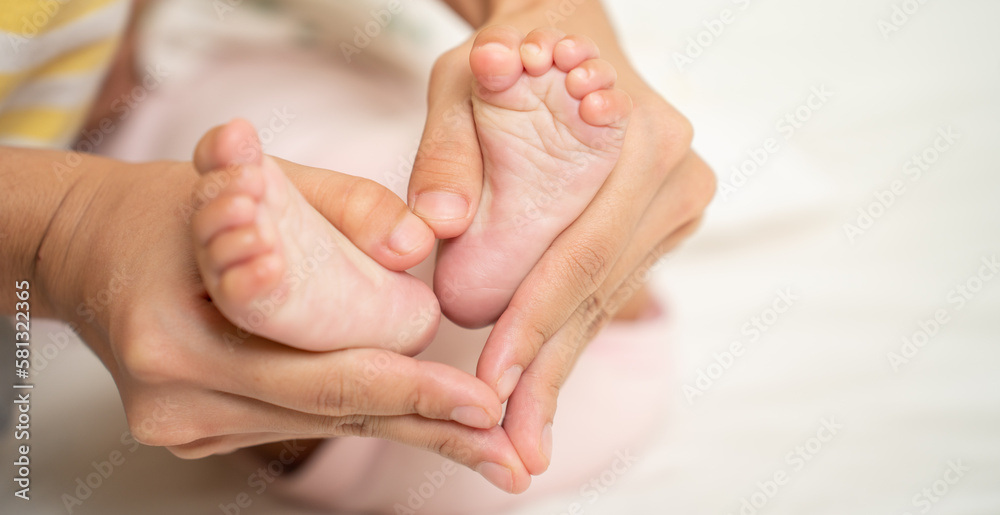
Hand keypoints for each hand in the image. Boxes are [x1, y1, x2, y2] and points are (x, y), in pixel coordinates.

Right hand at [33, 139, 532, 491]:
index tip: (484, 408)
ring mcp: (188, 426)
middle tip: (511, 459)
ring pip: (322, 424)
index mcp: (182, 343)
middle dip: (433, 434)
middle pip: (335, 418)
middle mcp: (182, 401)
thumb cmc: (160, 208)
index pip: (324, 379)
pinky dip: (358, 411)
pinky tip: (417, 418)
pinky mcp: (199, 430)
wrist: (83, 248)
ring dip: (405, 428)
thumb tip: (420, 246)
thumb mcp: (245, 177)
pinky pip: (298, 420)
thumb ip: (340, 203)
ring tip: (484, 446)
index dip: (411, 394)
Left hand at [408, 4, 715, 474]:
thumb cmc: (514, 47)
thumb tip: (430, 235)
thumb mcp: (463, 79)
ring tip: (525, 442)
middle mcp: (675, 174)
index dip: (534, 322)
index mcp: (638, 137)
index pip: (580, 251)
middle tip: (514, 451)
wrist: (566, 27)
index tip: (491, 384)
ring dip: (560, 371)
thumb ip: (446, 152)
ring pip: (607, 303)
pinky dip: (570, 338)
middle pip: (600, 292)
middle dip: (549, 373)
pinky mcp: (661, 222)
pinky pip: (609, 290)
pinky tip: (544, 390)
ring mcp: (676, 202)